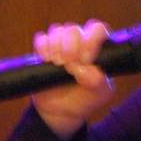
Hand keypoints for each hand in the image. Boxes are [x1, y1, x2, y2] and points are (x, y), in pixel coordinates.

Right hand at [30, 20, 115, 138]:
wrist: (61, 111)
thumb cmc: (84, 98)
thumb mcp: (99, 94)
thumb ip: (98, 82)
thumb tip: (87, 70)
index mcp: (97, 48)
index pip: (97, 29)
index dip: (91, 40)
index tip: (86, 60)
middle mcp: (79, 42)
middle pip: (73, 29)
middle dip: (71, 46)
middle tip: (70, 65)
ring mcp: (60, 45)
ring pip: (57, 31)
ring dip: (57, 47)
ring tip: (59, 64)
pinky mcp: (43, 51)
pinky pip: (41, 39)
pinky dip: (43, 48)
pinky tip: (47, 61)